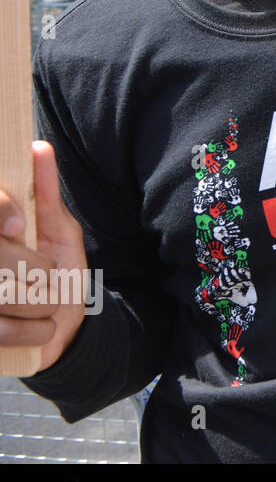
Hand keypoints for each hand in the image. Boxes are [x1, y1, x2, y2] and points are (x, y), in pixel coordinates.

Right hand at [0, 142, 88, 373]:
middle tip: (49, 276)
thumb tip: (39, 149)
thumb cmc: (57, 272)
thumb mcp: (57, 230)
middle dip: (33, 269)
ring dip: (39, 304)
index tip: (19, 226)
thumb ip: (45, 194)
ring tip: (48, 303)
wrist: (64, 328)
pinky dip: (33, 332)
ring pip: (0, 294)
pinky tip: (41, 329)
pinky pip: (1, 330)